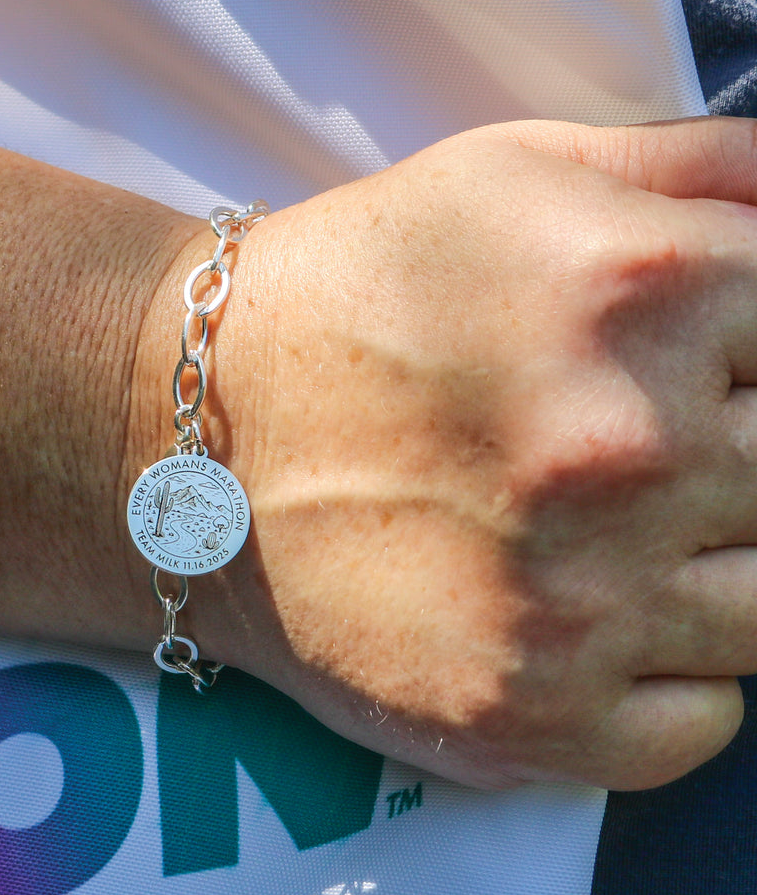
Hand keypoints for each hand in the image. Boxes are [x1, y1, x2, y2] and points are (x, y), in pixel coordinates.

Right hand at [146, 119, 756, 789]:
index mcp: (646, 289)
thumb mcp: (521, 172)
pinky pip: (707, 725)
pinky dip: (679, 684)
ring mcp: (583, 598)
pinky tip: (602, 628)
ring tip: (617, 543)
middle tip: (638, 459)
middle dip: (737, 466)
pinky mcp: (529, 714)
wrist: (191, 447)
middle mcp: (628, 448)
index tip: (711, 383)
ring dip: (715, 576)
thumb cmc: (361, 297)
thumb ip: (710, 169)